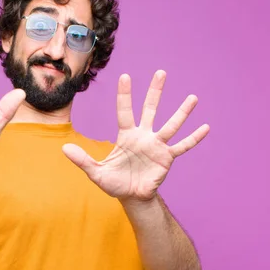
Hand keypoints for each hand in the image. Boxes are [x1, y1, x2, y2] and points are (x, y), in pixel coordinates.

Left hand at [63, 70, 208, 201]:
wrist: (131, 197)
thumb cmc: (114, 182)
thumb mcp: (95, 172)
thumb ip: (82, 160)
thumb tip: (63, 148)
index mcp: (126, 135)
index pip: (124, 110)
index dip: (125, 95)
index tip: (126, 76)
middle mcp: (143, 136)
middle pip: (150, 109)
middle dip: (155, 92)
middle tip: (161, 72)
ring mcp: (156, 146)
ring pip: (171, 125)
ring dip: (181, 112)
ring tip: (193, 98)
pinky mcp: (167, 158)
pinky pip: (182, 147)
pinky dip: (193, 138)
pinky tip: (205, 127)